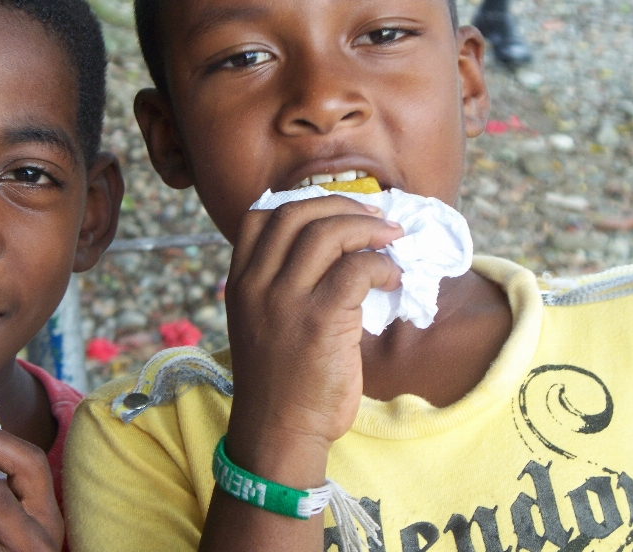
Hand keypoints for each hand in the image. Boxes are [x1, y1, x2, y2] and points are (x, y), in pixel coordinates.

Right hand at [223, 195, 402, 476]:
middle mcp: (256, 284)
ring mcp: (285, 301)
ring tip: (391, 240)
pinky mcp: (320, 321)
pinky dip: (382, 265)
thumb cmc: (279, 379)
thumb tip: (331, 247)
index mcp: (240, 281)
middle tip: (374, 217)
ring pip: (328, 233)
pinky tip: (393, 279)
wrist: (279, 431)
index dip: (301, 202)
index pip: (259, 216)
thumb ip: (278, 284)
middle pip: (297, 213)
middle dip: (342, 205)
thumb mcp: (260, 321)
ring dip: (368, 228)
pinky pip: (357, 269)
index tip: (333, 211)